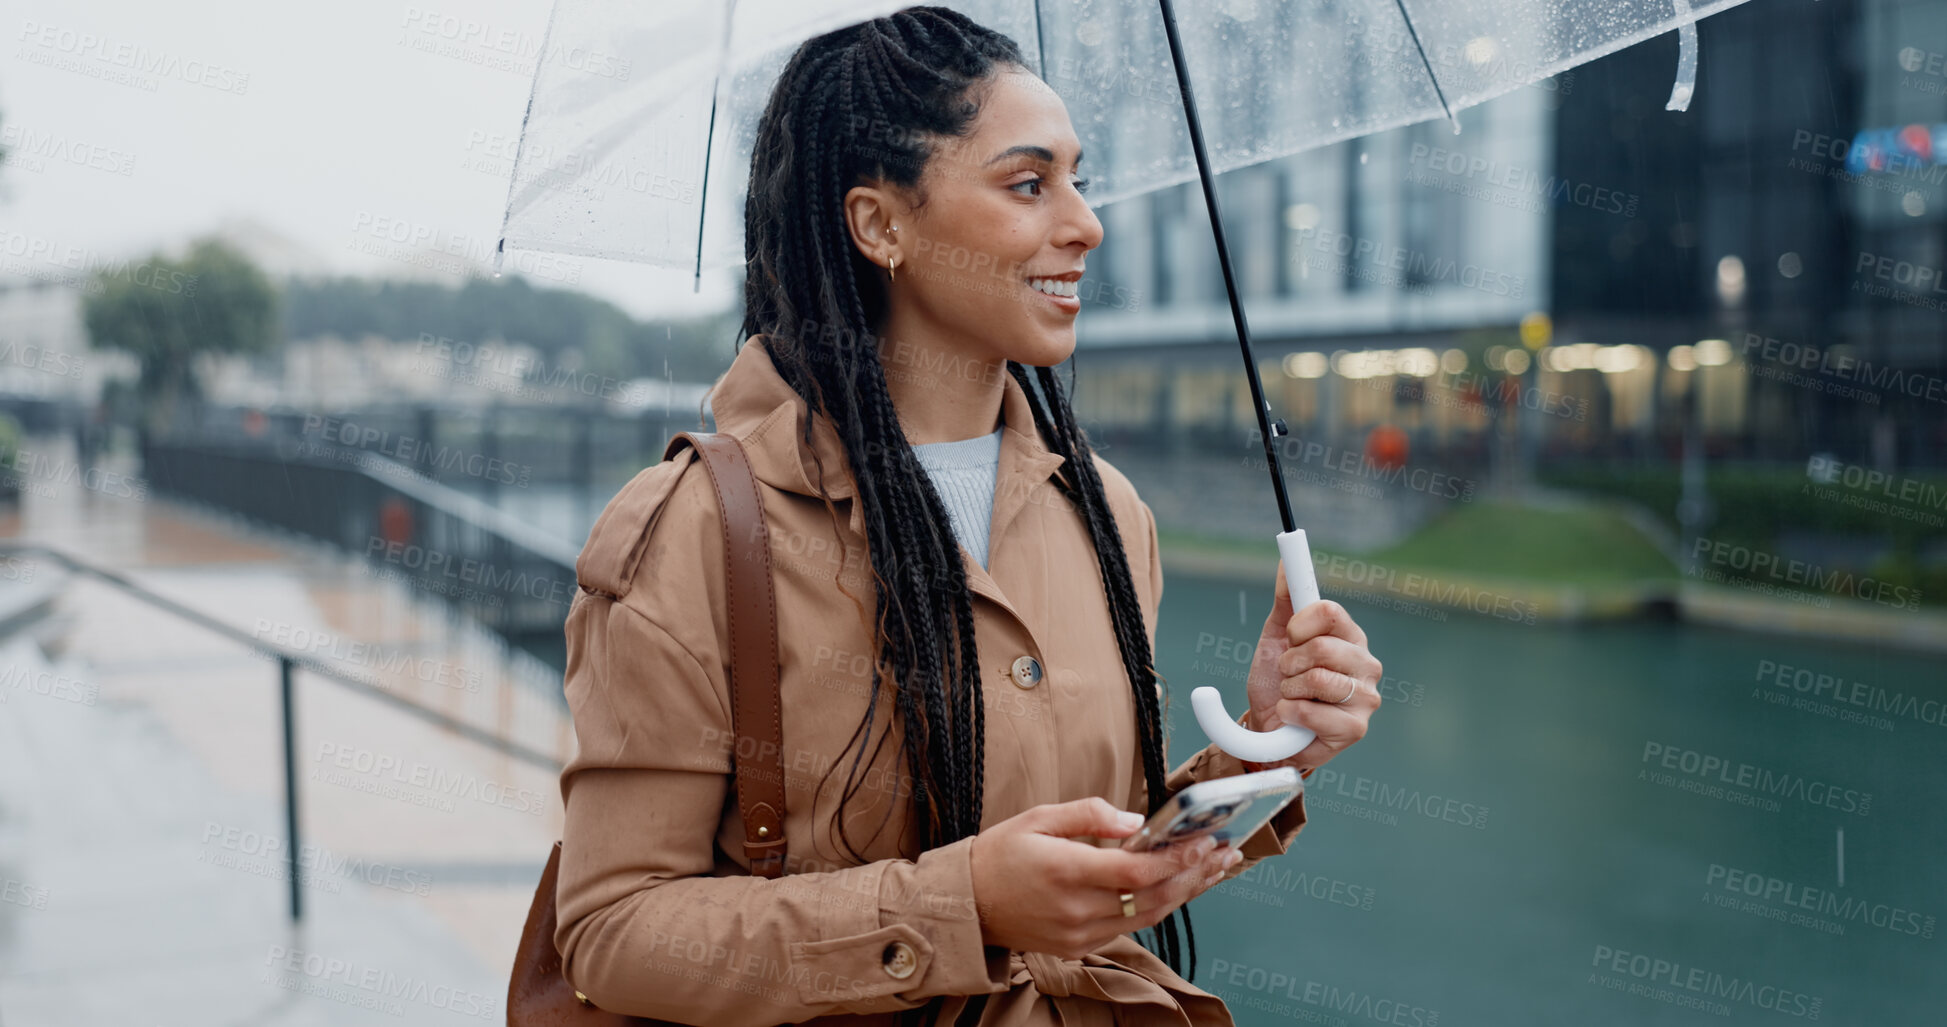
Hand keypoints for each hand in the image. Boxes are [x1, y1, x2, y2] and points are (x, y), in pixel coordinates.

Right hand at [969, 797, 1240, 959]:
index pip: (1137, 870)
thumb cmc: (1000, 854)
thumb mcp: (1039, 817)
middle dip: (1193, 874)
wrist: (967, 904)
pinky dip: (1157, 907)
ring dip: (1184, 893)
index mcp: (1066, 871)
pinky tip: (1176, 889)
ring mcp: (1079, 934)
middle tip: (1224, 852)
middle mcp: (1076, 909)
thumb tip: (1136, 821)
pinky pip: (1128, 928)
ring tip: (1212, 870)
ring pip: (1147, 917)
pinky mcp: (1079, 947)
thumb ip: (1090, 814)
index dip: (1176, 858)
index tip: (1204, 840)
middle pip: (1152, 897)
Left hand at [1241, 558, 1381, 773]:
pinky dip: (1291, 713)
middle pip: (1322, 647)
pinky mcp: (1356, 729)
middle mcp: (1366, 664)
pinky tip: (1295, 718)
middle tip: (1289, 674)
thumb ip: (1287, 599)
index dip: (1299, 625)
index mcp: (1351, 637)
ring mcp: (1366, 698)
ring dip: (1289, 690)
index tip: (1290, 638)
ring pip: (1316, 679)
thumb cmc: (1278, 681)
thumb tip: (1287, 562)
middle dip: (1290, 662)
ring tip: (1293, 696)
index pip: (1329, 612)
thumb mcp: (1277, 636)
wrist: (1269, 727)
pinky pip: (1312, 713)